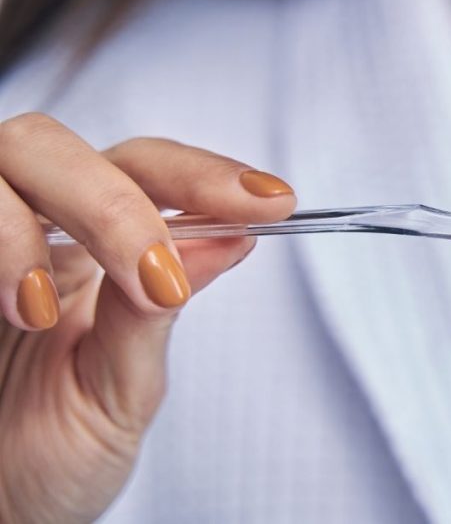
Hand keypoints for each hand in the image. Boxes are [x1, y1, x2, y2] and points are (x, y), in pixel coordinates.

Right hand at [0, 113, 295, 522]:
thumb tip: (231, 239)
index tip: (271, 201)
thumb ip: (154, 317)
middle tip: (153, 277)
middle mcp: (34, 231)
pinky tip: (18, 309)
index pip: (148, 173)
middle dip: (114, 204)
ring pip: (5, 159)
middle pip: (58, 147)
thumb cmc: (50, 456)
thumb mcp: (119, 393)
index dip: (205, 175)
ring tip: (43, 314)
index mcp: (95, 251)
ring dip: (26, 228)